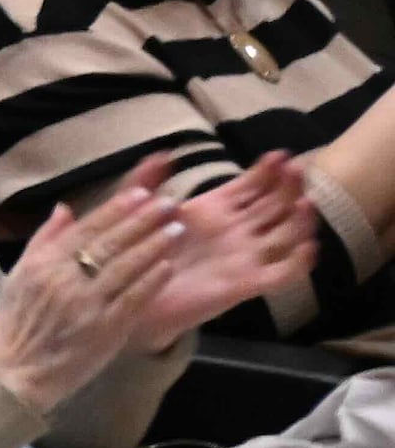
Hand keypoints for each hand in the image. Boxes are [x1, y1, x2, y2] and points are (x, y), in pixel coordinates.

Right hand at [0, 162, 194, 410]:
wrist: (16, 370)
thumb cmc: (16, 321)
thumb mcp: (19, 274)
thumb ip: (44, 240)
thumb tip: (66, 209)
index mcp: (44, 262)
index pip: (87, 228)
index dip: (117, 210)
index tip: (142, 194)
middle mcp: (66, 278)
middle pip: (111, 242)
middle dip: (143, 221)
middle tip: (170, 203)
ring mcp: (88, 303)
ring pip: (127, 267)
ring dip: (154, 245)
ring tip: (177, 228)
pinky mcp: (105, 328)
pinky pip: (134, 298)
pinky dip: (152, 280)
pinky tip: (168, 265)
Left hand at [154, 157, 318, 339]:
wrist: (138, 294)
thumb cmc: (143, 251)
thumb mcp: (143, 211)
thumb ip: (147, 180)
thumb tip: (163, 153)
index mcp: (216, 209)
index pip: (250, 186)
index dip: (266, 171)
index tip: (279, 155)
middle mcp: (237, 230)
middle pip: (274, 206)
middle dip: (288, 187)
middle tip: (298, 169)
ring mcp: (245, 257)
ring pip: (285, 236)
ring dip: (300, 220)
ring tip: (306, 202)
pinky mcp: (248, 284)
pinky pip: (282, 274)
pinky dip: (298, 262)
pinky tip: (309, 246)